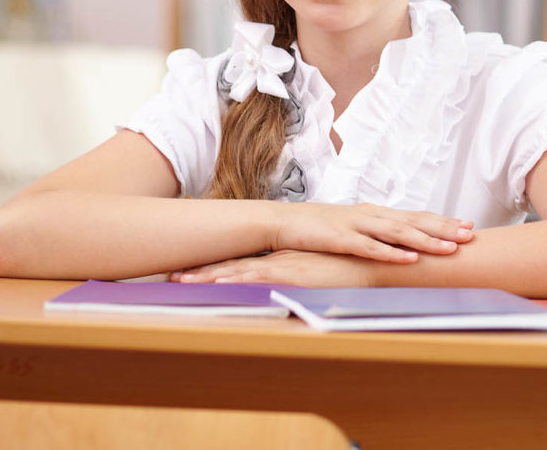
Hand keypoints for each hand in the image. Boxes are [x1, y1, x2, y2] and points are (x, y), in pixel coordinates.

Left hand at [172, 249, 375, 286]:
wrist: (377, 259)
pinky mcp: (294, 274)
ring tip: (179, 282)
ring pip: (237, 271)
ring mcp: (284, 265)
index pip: (241, 262)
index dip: (212, 268)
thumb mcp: (321, 272)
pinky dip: (236, 281)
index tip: (186, 273)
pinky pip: (258, 279)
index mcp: (282, 257)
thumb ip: (302, 276)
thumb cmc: (353, 268)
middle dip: (198, 273)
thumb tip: (287, 289)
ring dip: (207, 277)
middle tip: (168, 278)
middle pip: (231, 265)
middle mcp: (278, 258)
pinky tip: (217, 284)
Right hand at [271, 202, 473, 262]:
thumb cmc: (319, 228)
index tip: (467, 225)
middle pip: (415, 220)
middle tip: (471, 233)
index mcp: (376, 213)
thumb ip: (375, 235)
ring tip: (450, 248)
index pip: (416, 215)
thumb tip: (399, 244)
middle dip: (444, 228)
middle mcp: (372, 216)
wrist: (282, 222)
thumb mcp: (353, 230)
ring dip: (426, 241)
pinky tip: (409, 259)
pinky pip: (370, 248)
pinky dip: (391, 254)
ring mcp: (357, 225)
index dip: (442, 221)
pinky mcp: (341, 239)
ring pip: (398, 233)